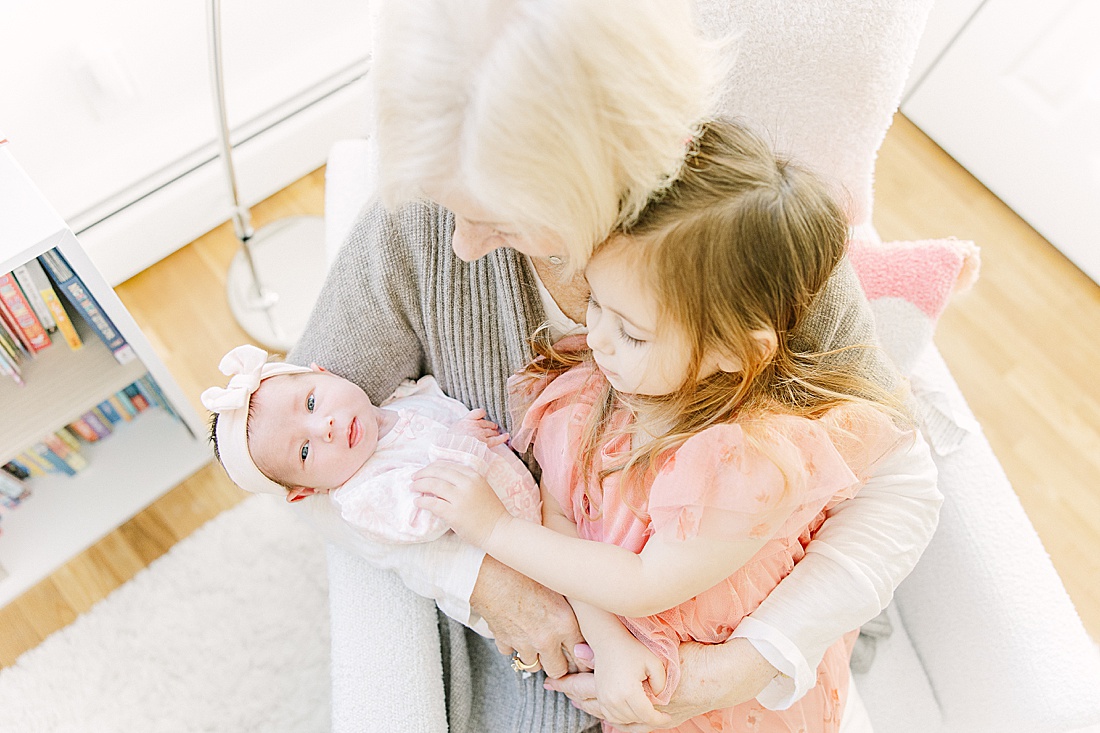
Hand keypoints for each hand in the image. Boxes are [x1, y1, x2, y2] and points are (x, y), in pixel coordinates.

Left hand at [413, 461, 509, 545]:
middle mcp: (467, 483)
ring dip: (420, 485)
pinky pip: (433, 503)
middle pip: (439, 472)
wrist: (499, 530)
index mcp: (474, 476)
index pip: (448, 465)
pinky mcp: (454, 513)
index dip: (433, 467)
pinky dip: (422, 501)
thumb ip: (465, 483)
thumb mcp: (481, 489)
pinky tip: (417, 502)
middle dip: (423, 473)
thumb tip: (442, 480)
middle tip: (414, 477)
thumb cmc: (491, 512)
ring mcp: (460, 498)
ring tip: (413, 487)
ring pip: (434, 485)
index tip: (425, 471)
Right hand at [452, 408, 509, 447]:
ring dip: (494, 432)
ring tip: (496, 433)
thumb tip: (463, 429)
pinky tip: (506, 435)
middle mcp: (474, 425)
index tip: (483, 416)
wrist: (452, 450)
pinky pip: (496, 439)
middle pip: (486, 423)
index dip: (482, 414)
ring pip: (491, 431)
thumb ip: (460, 427)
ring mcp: (480, 433)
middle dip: (490, 425)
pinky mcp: (485, 443)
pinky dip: (502, 437)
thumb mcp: (451, 431)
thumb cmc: (449, 443)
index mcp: (466, 421)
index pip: (478, 412)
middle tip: (493, 427)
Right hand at [470, 555, 590, 678]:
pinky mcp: (504, 641)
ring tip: (535, 640)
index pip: (581, 657)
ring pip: (533, 665)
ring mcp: (523, 643)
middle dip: (558, 664)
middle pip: (557, 670)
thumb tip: (581, 618)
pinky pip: (511, 653)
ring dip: (535, 656)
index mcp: (564, 623)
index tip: (579, 656)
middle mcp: (545, 638)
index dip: (581, 658)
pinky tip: (515, 630)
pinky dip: (513, 645)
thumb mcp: (556, 584)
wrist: (491, 571)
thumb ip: (569, 607)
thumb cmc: (524, 570)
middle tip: (559, 655)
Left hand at [546, 638, 777, 731]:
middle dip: (575, 696)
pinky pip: (635, 728)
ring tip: (578, 704)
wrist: (722, 677)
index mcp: (628, 689)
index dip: (570, 684)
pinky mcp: (663, 721)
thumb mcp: (647, 648)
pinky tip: (610, 724)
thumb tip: (579, 651)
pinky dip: (620, 725)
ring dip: (594, 711)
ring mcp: (650, 718)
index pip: (590, 689)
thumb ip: (610, 650)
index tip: (552, 680)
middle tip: (556, 689)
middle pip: (596, 706)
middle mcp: (635, 708)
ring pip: (612, 718)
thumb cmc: (687, 658)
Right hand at [587, 634, 669, 728]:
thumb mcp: (654, 663)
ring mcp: (604, 699)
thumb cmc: (633, 650)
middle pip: (636, 719)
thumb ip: (662, 684)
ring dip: (636, 719)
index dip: (660, 719)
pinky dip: (623, 717)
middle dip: (650, 718)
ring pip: (624, 720)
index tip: (668, 716)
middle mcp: (614, 699)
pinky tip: (632, 710)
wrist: (608, 642)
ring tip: (646, 711)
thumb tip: (658, 700)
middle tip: (659, 713)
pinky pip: (612, 717)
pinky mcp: (600, 697)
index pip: (647, 715)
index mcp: (629, 691)